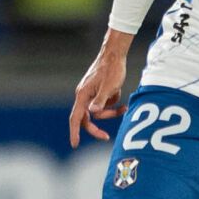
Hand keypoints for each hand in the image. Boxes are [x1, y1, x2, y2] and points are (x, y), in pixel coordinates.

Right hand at [68, 31, 131, 147]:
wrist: (114, 54)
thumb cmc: (111, 69)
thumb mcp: (109, 87)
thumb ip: (100, 101)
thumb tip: (92, 113)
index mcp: (83, 95)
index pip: (76, 118)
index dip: (74, 132)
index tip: (74, 144)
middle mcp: (84, 95)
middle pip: (86, 118)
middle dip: (97, 127)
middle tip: (106, 138)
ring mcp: (90, 93)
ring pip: (98, 111)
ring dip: (110, 112)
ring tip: (124, 107)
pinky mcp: (98, 91)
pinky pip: (104, 104)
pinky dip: (112, 104)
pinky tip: (120, 96)